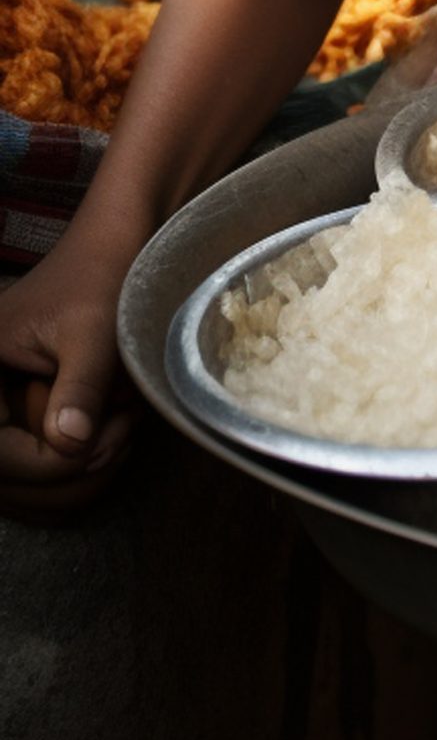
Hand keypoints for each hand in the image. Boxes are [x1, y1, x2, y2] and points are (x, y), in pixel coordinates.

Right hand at [0, 224, 140, 517]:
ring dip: (77, 478)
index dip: (53, 465)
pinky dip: (76, 475)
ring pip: (25, 492)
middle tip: (121, 434)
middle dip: (70, 474)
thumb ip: (80, 387)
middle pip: (8, 484)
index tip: (106, 441)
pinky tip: (111, 440)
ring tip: (120, 430)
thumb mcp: (94, 332)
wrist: (115, 247)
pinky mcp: (18, 425)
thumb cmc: (102, 278)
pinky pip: (37, 480)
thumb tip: (70, 443)